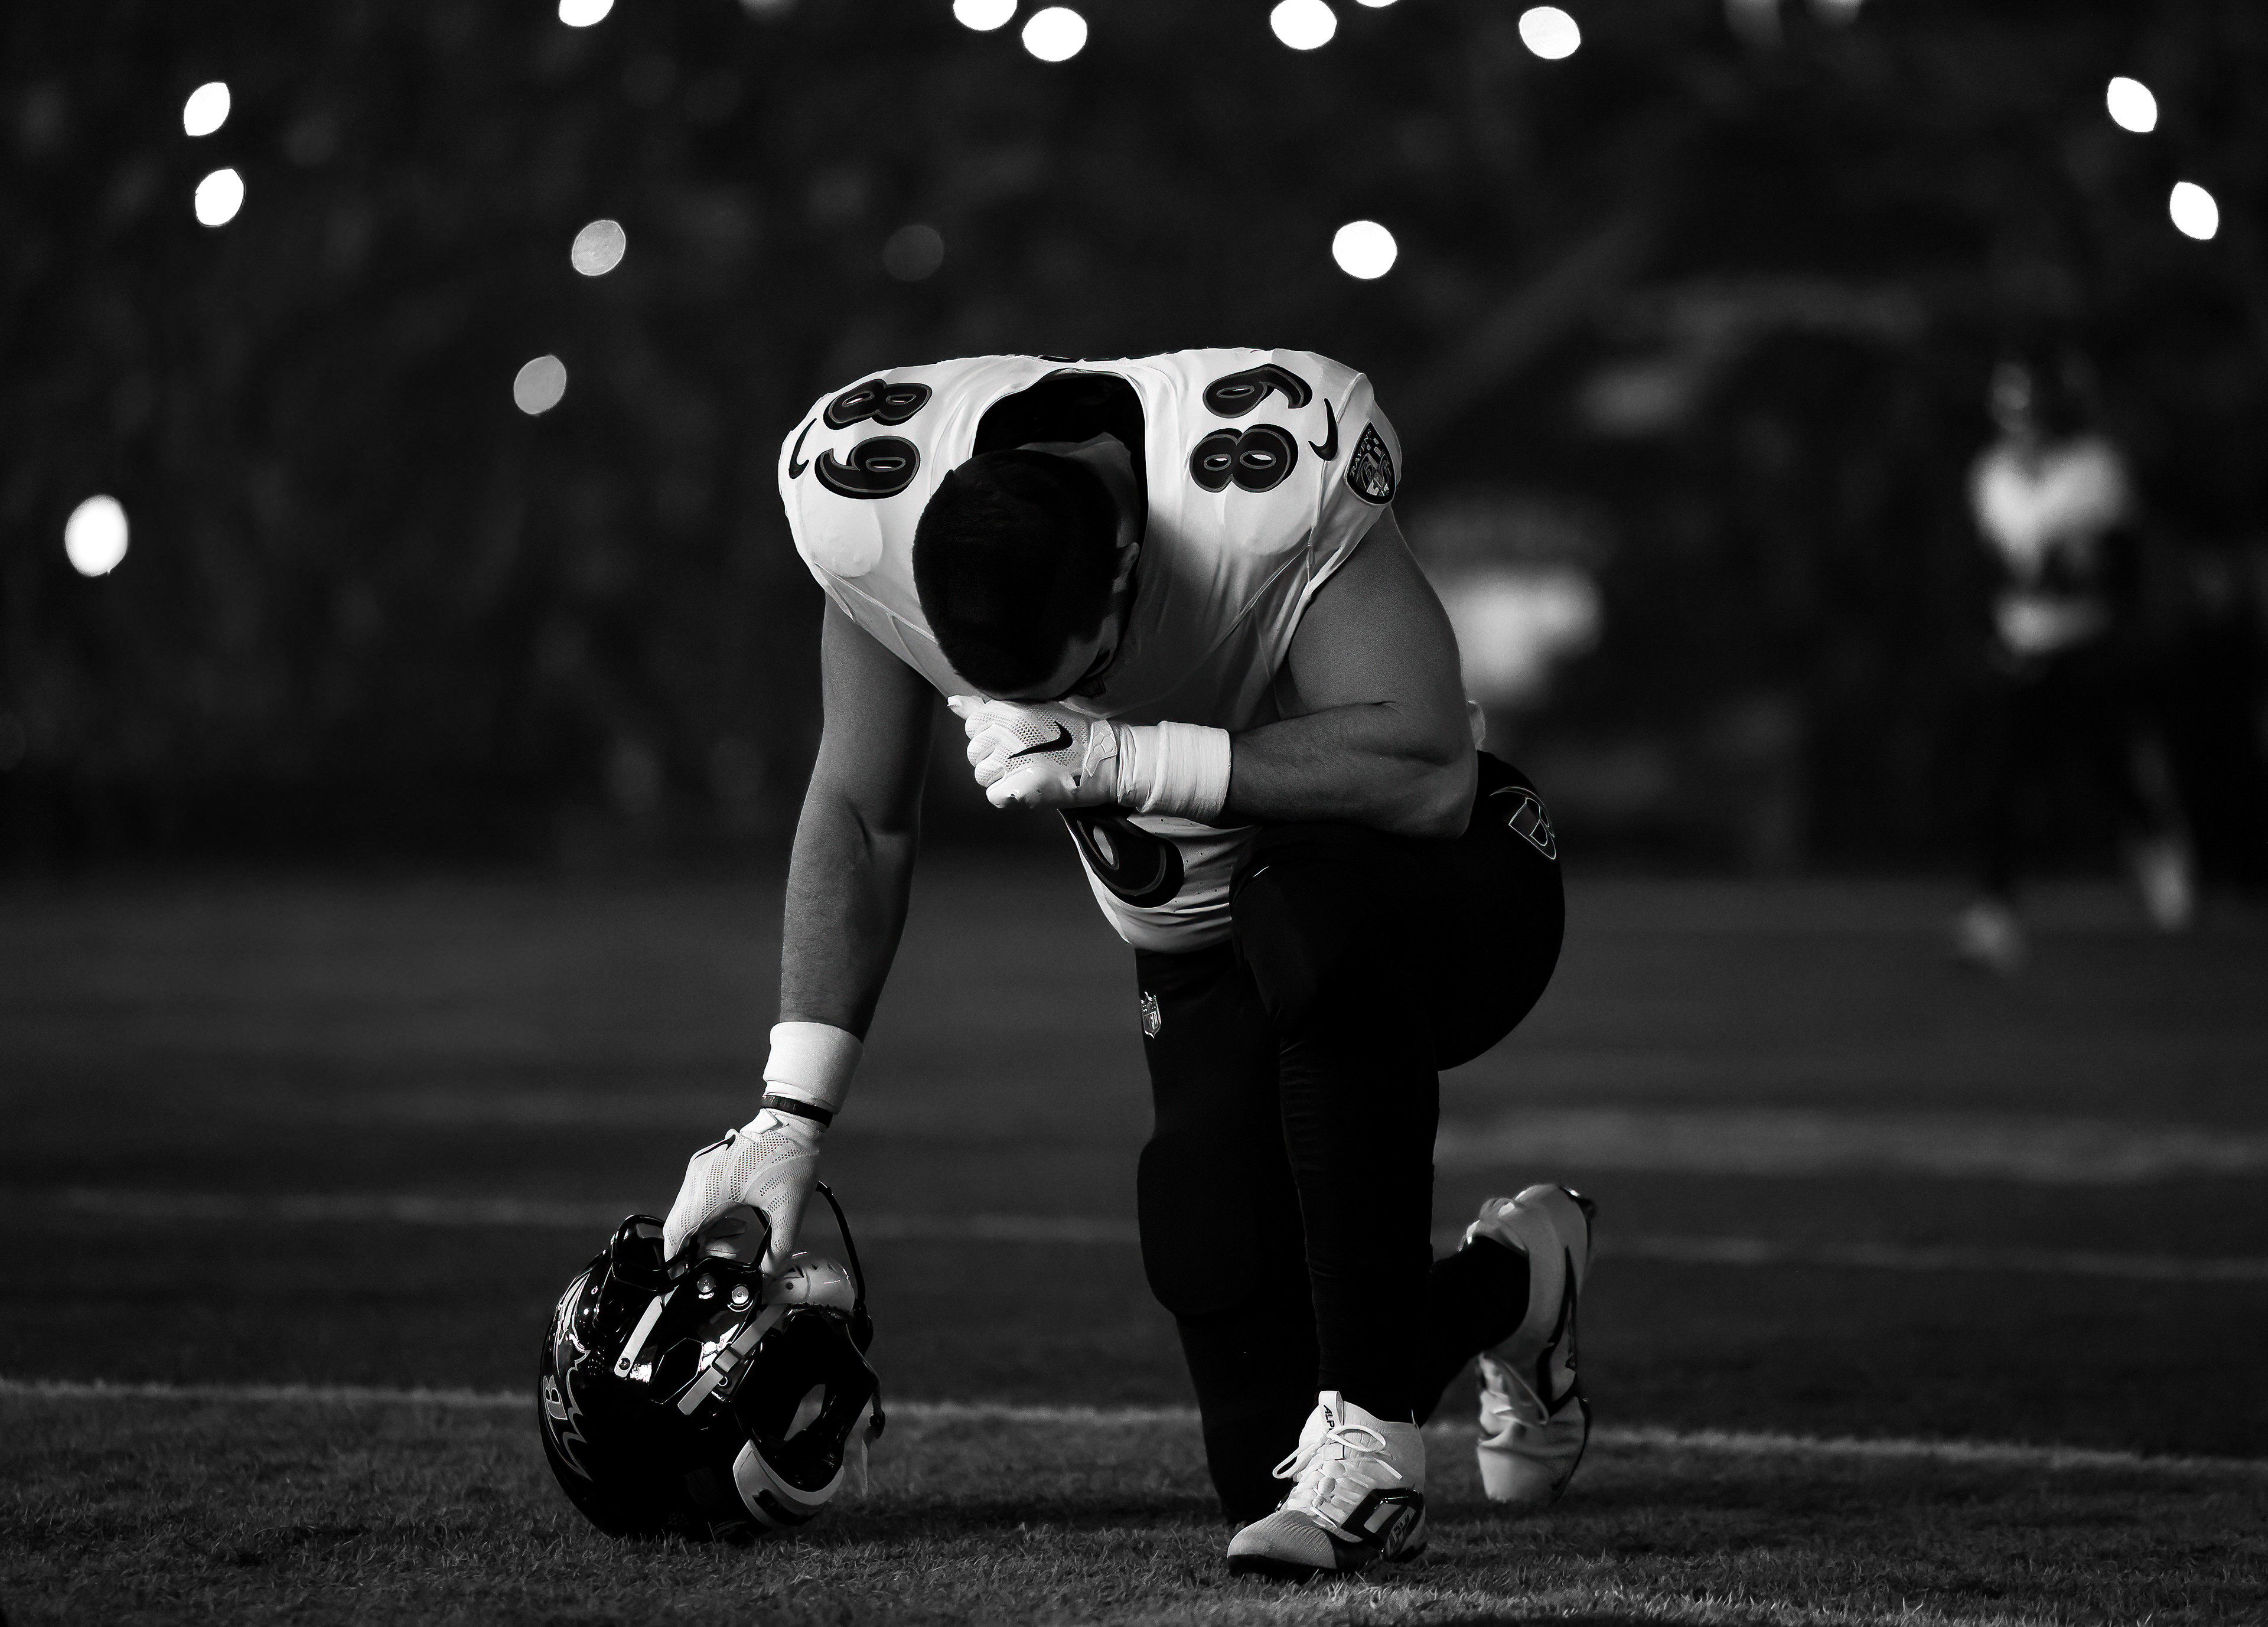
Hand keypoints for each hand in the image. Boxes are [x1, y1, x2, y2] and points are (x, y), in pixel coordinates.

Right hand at [660, 1110, 822, 1272]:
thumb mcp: (789, 1209)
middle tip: (732, 1252)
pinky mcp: (706, 1167)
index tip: (687, 1276)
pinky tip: (736, 1221)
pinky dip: (711, 1218)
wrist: (793, 1123)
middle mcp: (697, 1178)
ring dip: (708, 1233)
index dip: (677, 1259)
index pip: (676, 1232)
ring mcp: (699, 1170)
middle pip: (680, 1227)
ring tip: (740, 1234)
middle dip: (701, 1248)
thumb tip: (768, 1275)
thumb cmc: (791, 1159)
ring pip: (688, 1215)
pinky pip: (696, 1202)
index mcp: (710, 1188)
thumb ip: (779, 1248)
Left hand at [947, 696, 1121, 810]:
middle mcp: (1006, 732)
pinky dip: (1008, 796)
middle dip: (994, 758)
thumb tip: (952, 702)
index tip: (1014, 739)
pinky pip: (994, 796)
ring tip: (1029, 771)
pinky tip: (1029, 786)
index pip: (972, 724)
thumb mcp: (1034, 707)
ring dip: (1001, 777)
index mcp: (1009, 709)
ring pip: (982, 775)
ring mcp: (1011, 760)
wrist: (1106, 759)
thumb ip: (989, 707)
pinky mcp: (1018, 787)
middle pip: (975, 752)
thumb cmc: (1072, 733)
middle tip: (1025, 757)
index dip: (989, 735)